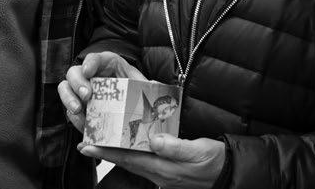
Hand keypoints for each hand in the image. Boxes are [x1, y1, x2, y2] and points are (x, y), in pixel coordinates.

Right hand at [58, 51, 146, 132]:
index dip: (91, 61)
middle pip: (76, 71)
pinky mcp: (81, 111)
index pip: (98, 58)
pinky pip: (70, 111)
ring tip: (77, 110)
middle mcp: (93, 78)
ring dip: (68, 98)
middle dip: (77, 82)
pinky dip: (74, 118)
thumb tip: (155, 84)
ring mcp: (84, 94)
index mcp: (111, 68)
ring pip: (66, 88)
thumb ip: (150, 87)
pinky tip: (82, 125)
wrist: (138, 123)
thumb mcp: (146, 91)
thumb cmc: (140, 99)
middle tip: (86, 96)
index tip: (89, 71)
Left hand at [79, 134, 225, 188]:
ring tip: (99, 143)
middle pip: (126, 162)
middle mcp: (159, 173)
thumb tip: (155, 140)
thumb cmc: (214, 162)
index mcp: (164, 168)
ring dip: (115, 153)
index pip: (130, 159)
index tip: (89, 145)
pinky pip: (142, 162)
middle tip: (85, 143)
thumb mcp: (198, 151)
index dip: (107, 152)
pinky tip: (126, 147)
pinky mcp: (166, 171)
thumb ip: (176, 147)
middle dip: (105, 153)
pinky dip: (130, 154)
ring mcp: (162, 174)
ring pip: (133, 163)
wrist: (228, 174)